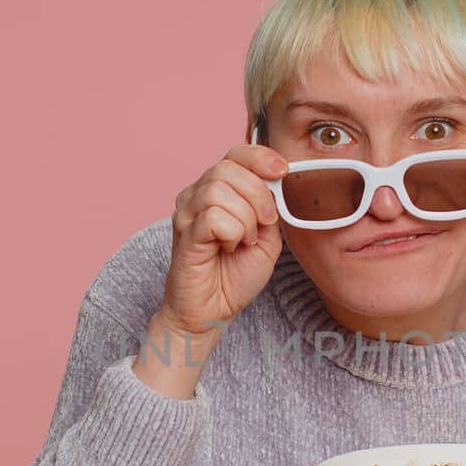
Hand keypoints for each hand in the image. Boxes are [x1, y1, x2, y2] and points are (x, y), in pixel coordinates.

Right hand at [158, 142, 287, 339]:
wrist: (213, 311)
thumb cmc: (235, 275)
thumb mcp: (267, 236)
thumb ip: (270, 206)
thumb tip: (274, 180)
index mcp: (217, 190)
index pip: (236, 154)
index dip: (261, 157)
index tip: (282, 171)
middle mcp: (197, 195)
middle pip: (228, 167)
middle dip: (258, 195)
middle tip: (264, 225)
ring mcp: (186, 212)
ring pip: (219, 191)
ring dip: (244, 219)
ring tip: (242, 241)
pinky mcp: (184, 232)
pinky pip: (213, 217)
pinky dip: (232, 233)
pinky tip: (227, 248)